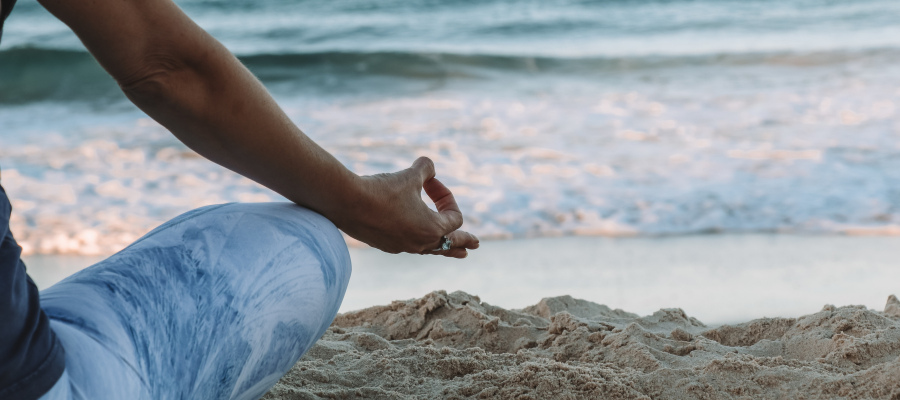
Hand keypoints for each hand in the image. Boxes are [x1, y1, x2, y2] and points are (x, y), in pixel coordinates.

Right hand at [336, 157, 479, 257]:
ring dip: (444, 248)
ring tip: (458, 252)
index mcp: (432, 229)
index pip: (454, 217)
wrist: (347, 203)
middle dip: (464, 241)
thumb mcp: (410, 175)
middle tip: (476, 245)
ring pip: (430, 250)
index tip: (430, 182)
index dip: (446, 196)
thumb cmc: (382, 190)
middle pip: (449, 244)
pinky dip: (419, 241)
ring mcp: (402, 247)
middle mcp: (420, 243)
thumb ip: (426, 169)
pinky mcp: (386, 245)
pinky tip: (417, 241)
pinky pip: (410, 246)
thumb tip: (430, 166)